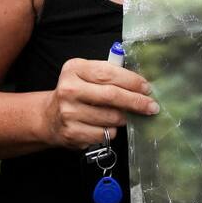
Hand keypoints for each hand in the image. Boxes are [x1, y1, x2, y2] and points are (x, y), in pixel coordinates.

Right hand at [43, 58, 158, 149]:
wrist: (49, 117)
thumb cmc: (77, 93)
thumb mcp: (87, 75)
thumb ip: (110, 74)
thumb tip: (141, 83)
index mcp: (75, 69)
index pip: (109, 73)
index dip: (132, 81)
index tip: (147, 88)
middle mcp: (69, 89)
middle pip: (112, 95)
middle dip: (136, 102)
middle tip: (152, 106)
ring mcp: (68, 112)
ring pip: (111, 117)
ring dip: (124, 118)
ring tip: (124, 116)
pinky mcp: (72, 132)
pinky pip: (104, 133)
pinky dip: (112, 131)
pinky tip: (106, 126)